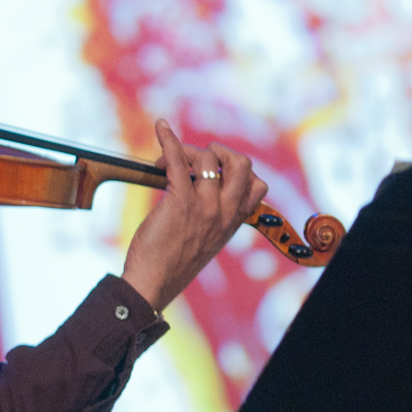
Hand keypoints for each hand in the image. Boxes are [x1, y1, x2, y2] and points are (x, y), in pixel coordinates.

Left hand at [121, 119, 267, 311]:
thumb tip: (199, 187)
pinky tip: (161, 128)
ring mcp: (205, 205)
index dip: (238, 171)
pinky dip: (168, 139)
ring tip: (164, 163)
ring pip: (208, 157)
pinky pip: (179, 159)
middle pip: (242, 163)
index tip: (215, 172)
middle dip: (219, 152)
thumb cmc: (172, 264)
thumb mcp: (205, 241)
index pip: (257, 185)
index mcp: (234, 222)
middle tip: (195, 158)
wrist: (153, 283)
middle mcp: (225, 211)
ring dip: (185, 150)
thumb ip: (212, 218)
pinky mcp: (180, 201)